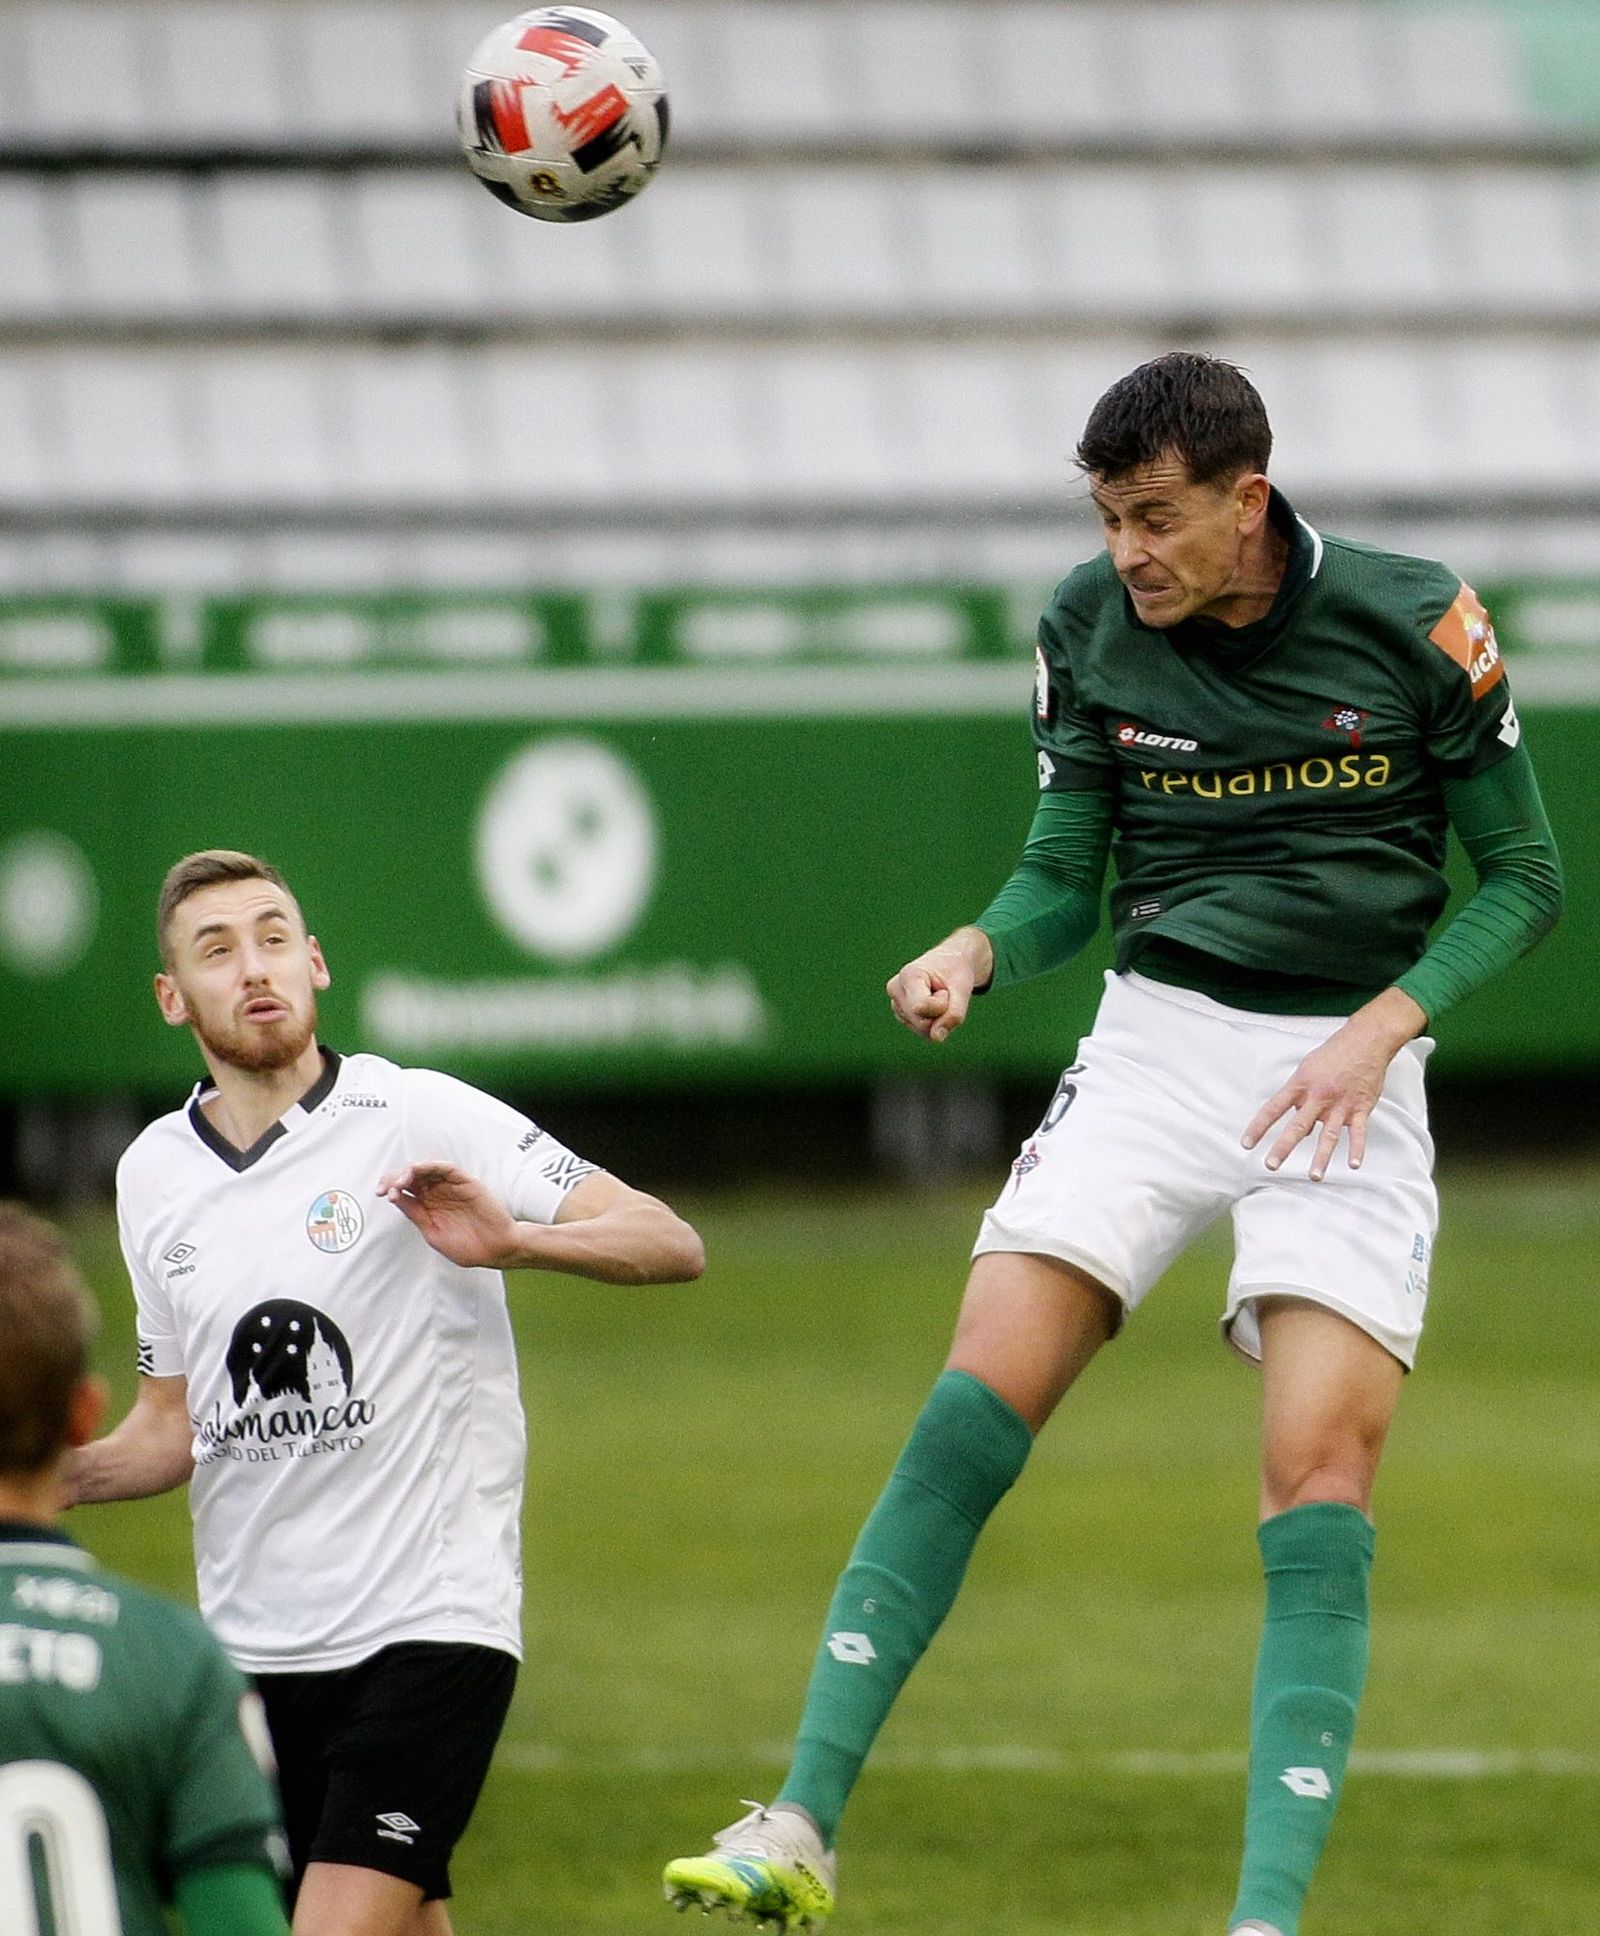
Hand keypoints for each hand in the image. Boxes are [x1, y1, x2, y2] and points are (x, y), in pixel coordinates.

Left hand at [377, 1161, 521, 1267]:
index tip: (381, 1193)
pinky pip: (446, 1168)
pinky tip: (419, 1170)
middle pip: (412, 1177)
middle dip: (395, 1178)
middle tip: (386, 1187)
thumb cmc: (469, 1246)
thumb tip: (394, 1197)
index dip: (390, 1187)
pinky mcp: (465, 1182)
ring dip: (411, 1171)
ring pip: (427, 1170)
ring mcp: (451, 1186)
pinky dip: (431, 1166)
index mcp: (428, 1206)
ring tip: (401, 1181)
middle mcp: (438, 1193)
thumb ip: (415, 1213)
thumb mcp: (432, 1232)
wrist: (496, 1249)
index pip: (404, 1190)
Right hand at [886, 927, 994, 1041]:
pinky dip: (935, 1023)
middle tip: (944, 992)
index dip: (943, 1004)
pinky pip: (924, 1032)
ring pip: (923, 1030)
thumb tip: (936, 1038)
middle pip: (922, 1022)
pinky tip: (933, 1006)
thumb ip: (954, 1014)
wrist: (949, 964)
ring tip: (938, 997)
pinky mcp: (901, 1016)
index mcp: (908, 975)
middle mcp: (896, 990)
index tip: (945, 988)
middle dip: (942, 1013)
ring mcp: (896, 1005)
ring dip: (939, 1018)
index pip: (921, 1007)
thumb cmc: (955, 973)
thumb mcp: (962, 990)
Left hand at [1241, 988, 1426, 1181]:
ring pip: (1329, 1135)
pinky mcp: (1360, 1108)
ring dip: (1321, 1157)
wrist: (1365, 1041)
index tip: (1246, 1143)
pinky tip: (1353, 1164)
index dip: (1258, 1127)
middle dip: (1283, 1147)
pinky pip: (1359, 1132)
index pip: (1273, 1108)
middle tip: (1271, 1164)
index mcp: (1300, 1084)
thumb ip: (1299, 1095)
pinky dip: (1357, 1149)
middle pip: (1298, 1126)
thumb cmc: (1334, 1053)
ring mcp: (1340, 1104)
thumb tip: (1296, 1119)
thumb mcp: (1307, 1069)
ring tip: (1313, 1175)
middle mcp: (1318, 1096)